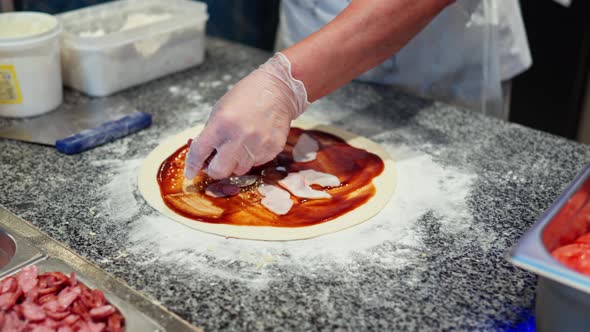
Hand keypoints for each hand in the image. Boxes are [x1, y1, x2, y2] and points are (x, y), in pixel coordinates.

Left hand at [184, 53, 309, 179]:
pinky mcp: (272, 149)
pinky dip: (252, 157)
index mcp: (221, 124)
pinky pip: (256, 163)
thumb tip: (204, 157)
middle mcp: (239, 137)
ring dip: (236, 162)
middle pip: (220, 171)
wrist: (278, 90)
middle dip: (215, 169)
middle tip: (218, 162)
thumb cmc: (246, 96)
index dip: (192, 165)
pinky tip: (255, 141)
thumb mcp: (220, 110)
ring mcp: (258, 145)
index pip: (199, 152)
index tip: (190, 172)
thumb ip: (211, 134)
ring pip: (239, 170)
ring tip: (241, 145)